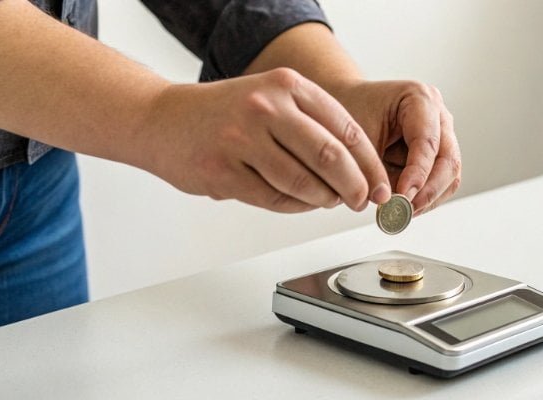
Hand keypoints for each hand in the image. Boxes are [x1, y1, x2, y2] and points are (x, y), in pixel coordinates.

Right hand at [136, 68, 391, 212]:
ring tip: (329, 202)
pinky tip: (299, 202)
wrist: (162, 120)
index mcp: (287, 86)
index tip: (380, 184)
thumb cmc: (224, 114)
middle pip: (331, 157)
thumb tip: (358, 169)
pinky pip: (274, 199)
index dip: (369, 163)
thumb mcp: (272, 99)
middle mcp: (266, 107)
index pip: (345, 129)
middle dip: (356, 186)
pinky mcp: (224, 171)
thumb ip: (312, 126)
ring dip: (324, 200)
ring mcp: (242, 139)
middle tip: (364, 201)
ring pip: (304, 183)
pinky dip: (295, 206)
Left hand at [332, 80, 461, 215]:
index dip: (418, 174)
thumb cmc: (349, 113)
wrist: (345, 106)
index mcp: (419, 98)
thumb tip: (393, 205)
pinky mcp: (437, 154)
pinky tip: (403, 206)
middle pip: (449, 161)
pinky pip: (441, 182)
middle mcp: (437, 115)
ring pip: (449, 175)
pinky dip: (424, 197)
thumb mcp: (356, 140)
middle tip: (404, 210)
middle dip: (427, 191)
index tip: (403, 197)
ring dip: (427, 198)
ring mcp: (441, 135)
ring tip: (401, 212)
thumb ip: (375, 172)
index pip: (428, 142)